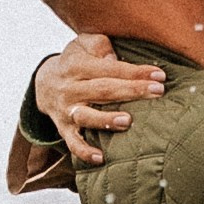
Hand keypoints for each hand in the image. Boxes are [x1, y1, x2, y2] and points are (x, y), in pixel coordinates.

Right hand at [35, 33, 165, 163]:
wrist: (44, 83)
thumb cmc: (76, 61)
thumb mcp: (83, 44)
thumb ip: (99, 45)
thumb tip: (113, 57)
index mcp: (77, 65)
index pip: (109, 68)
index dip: (134, 71)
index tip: (159, 76)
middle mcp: (70, 88)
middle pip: (103, 90)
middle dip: (131, 91)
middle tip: (157, 92)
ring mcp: (66, 110)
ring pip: (86, 116)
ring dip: (106, 120)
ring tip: (127, 122)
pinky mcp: (63, 128)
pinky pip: (72, 142)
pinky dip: (84, 152)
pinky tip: (101, 158)